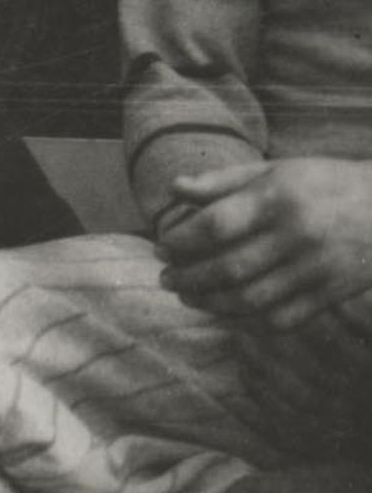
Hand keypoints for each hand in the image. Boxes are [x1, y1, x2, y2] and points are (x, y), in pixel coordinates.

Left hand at [158, 157, 371, 331]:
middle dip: (188, 277)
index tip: (161, 247)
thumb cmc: (325, 184)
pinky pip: (283, 318)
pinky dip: (248, 321)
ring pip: (252, 299)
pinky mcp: (331, 294)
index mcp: (277, 198)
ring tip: (187, 296)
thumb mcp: (276, 171)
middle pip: (229, 267)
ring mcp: (316, 269)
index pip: (216, 225)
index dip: (181, 240)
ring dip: (211, 303)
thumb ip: (223, 181)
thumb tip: (173, 190)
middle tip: (165, 277)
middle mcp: (296, 235)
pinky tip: (227, 314)